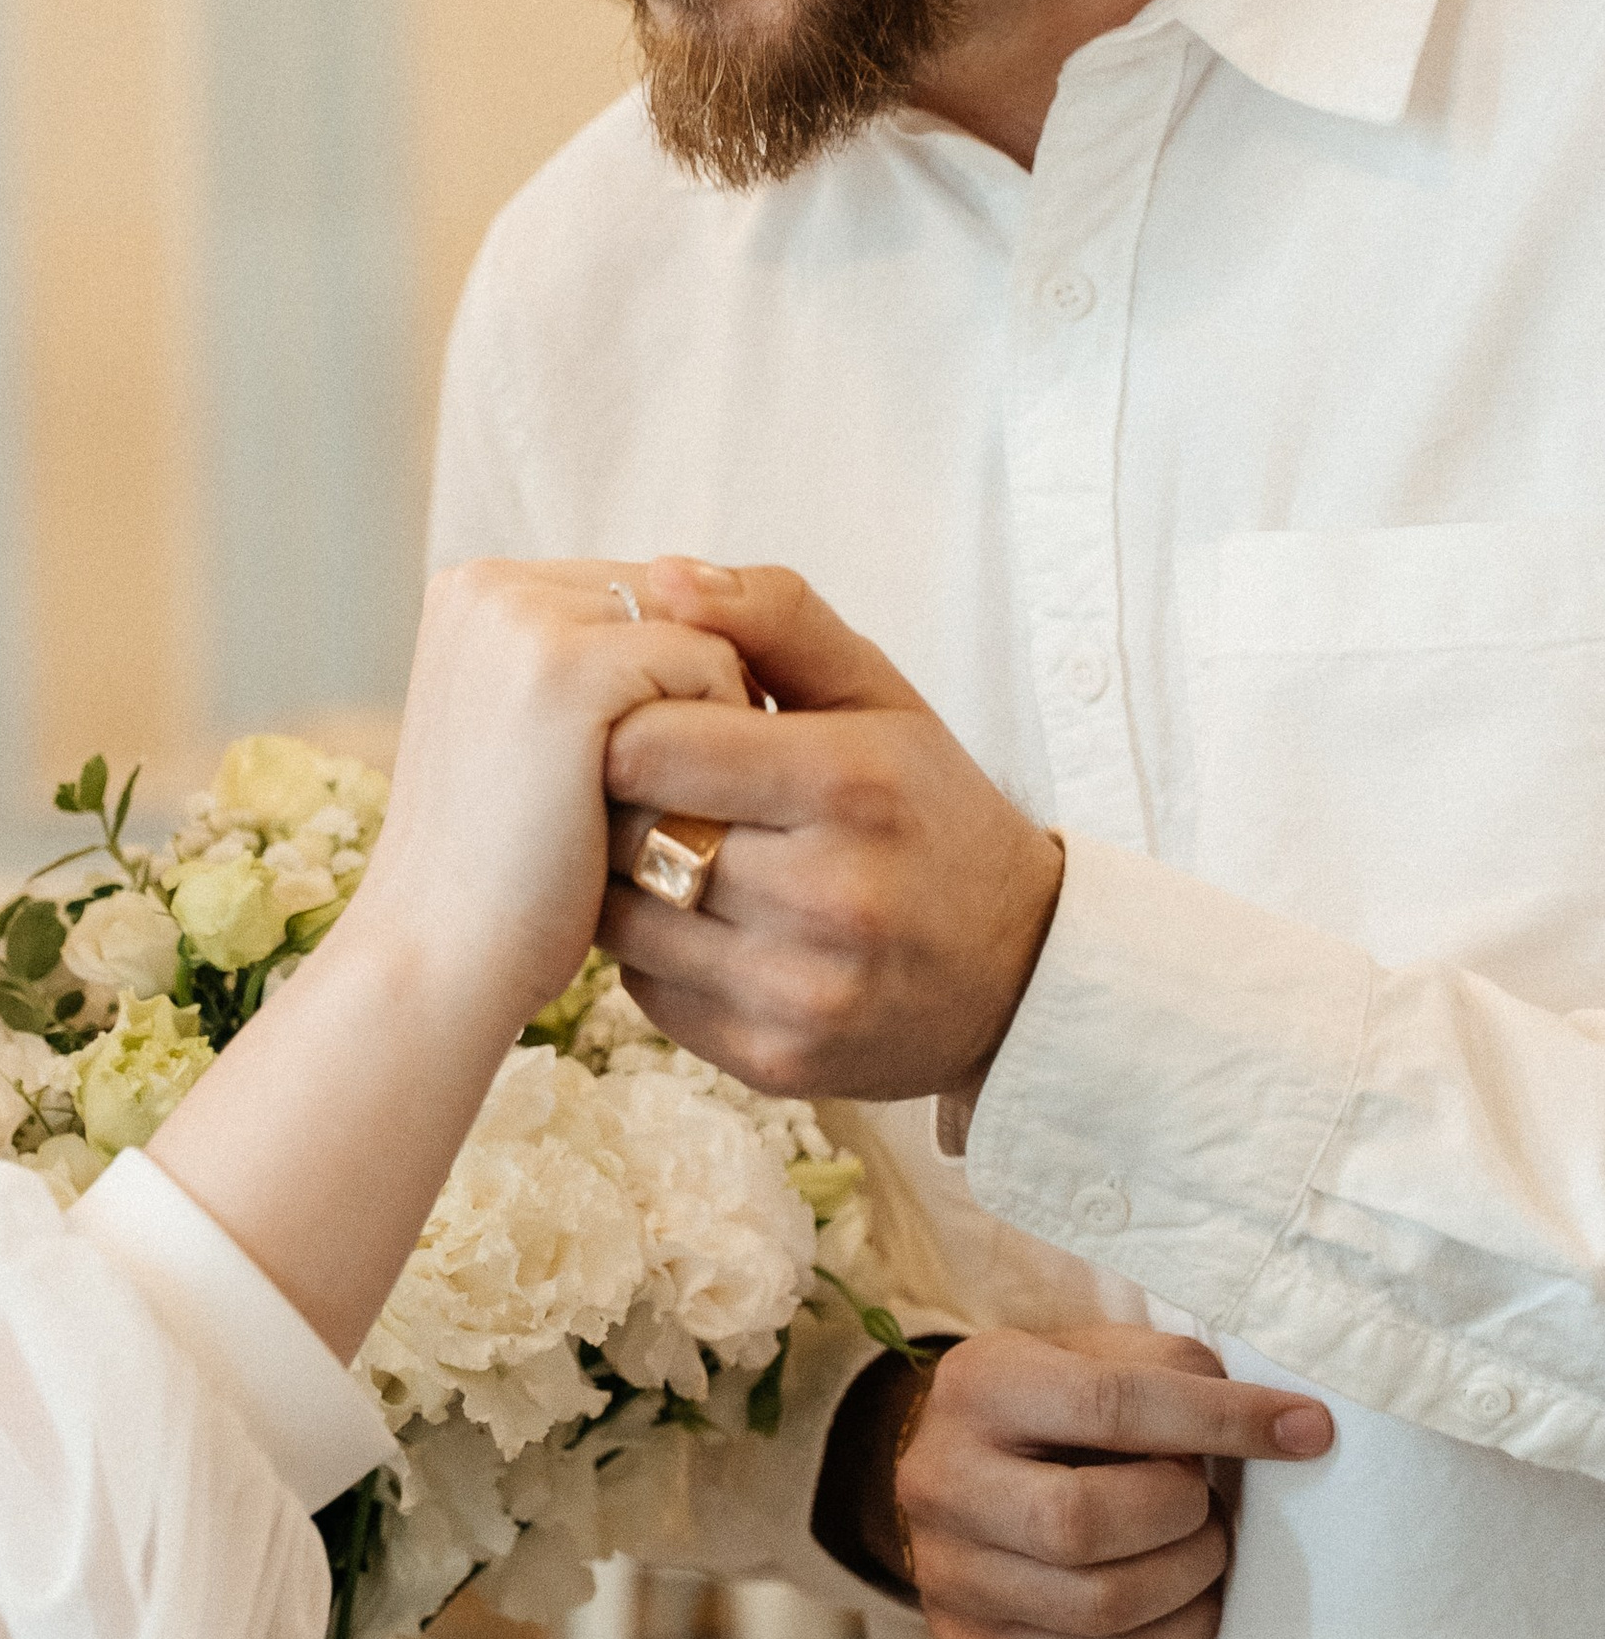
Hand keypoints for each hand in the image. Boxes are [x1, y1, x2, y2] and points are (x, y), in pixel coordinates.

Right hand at [357, 558, 749, 1038]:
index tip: (651, 769)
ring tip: (664, 801)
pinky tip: (675, 808)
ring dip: (714, 719)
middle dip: (694, 692)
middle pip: (673, 599)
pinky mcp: (565, 666)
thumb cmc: (506, 873)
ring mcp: (520, 619)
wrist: (442, 961)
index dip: (671, 679)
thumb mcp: (540, 740)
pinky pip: (712, 665)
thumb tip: (725, 616)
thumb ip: (600, 666)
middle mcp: (488, 587)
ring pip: (701, 628)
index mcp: (472, 595)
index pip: (635, 591)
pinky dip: (724, 741)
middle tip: (667, 793)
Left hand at [595, 561, 1060, 1098]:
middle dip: (618, 803)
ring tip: (671, 854)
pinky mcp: (774, 1061)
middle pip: (625, 831)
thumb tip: (660, 576)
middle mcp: (831, 893)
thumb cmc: (929, 809)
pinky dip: (655, 952)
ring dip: (624, 882)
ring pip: (621, 919)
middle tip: (648, 792)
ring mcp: (801, 989)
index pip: (649, 741)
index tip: (649, 721)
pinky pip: (647, 990)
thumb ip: (775, 617)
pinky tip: (702, 925)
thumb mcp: (879, 693)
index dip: (627, 723)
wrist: (1019, 972)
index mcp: (852, 780)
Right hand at [888, 1326, 1332, 1638]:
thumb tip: (1285, 1426)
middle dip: (1181, 1516)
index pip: (1109, 1405)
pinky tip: (1190, 1605)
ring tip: (1200, 1547)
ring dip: (1187, 1580)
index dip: (1221, 1420)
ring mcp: (945, 1573)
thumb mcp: (1097, 1354)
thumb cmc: (1052, 1406)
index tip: (1307, 1431)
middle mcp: (941, 1481)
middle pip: (1082, 1522)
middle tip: (1208, 1503)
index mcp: (978, 1386)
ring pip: (1098, 1606)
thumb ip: (1177, 1372)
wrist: (958, 1470)